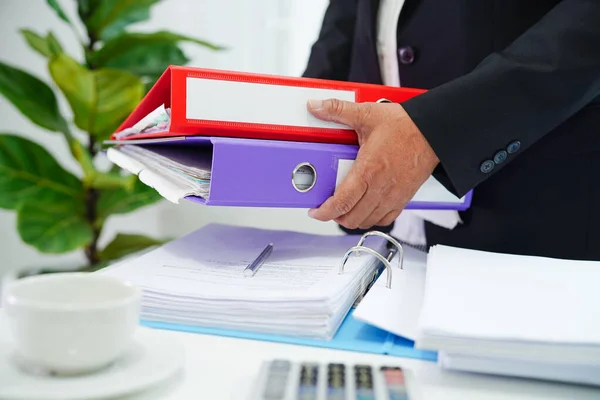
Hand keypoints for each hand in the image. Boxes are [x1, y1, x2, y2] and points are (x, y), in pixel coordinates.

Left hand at [306, 98, 438, 228]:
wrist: (433, 132)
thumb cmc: (404, 125)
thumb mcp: (367, 114)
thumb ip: (338, 110)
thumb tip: (316, 107)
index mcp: (368, 171)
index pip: (342, 203)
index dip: (324, 212)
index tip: (316, 211)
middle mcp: (380, 188)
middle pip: (351, 218)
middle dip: (335, 216)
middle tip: (328, 207)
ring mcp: (393, 196)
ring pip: (367, 221)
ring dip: (352, 218)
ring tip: (345, 207)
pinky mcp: (403, 198)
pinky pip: (385, 219)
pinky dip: (372, 218)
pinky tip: (366, 208)